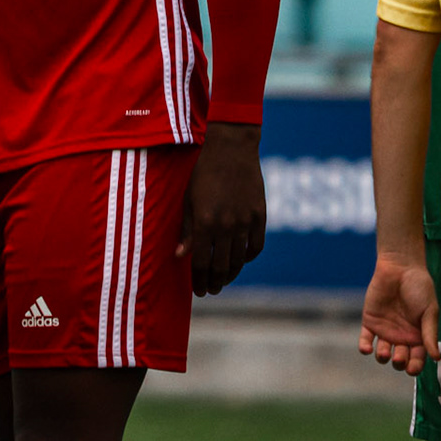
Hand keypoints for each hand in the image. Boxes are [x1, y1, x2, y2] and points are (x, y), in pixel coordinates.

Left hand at [176, 121, 264, 293]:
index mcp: (204, 222)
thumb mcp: (188, 199)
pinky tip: (241, 260)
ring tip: (223, 280)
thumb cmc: (203, 172)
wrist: (231, 148)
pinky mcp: (260, 216)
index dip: (198, 280)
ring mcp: (245, 221)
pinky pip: (256, 246)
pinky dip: (248, 257)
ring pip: (239, 260)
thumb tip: (180, 256)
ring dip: (230, 275)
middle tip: (210, 290)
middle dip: (213, 283)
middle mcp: (225, 225)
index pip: (200, 262)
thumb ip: (186, 229)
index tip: (197, 291)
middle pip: (220, 266)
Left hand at [359, 253, 439, 376]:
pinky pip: (365, 339)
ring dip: (383, 357)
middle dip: (399, 363)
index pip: (417, 359)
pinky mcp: (370, 322)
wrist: (400, 268)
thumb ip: (430, 333)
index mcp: (418, 337)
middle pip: (400, 360)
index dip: (415, 367)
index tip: (412, 369)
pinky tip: (366, 349)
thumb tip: (437, 358)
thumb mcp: (429, 311)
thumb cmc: (419, 288)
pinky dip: (364, 347)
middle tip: (399, 358)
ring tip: (385, 353)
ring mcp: (385, 330)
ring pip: (382, 353)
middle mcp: (401, 337)